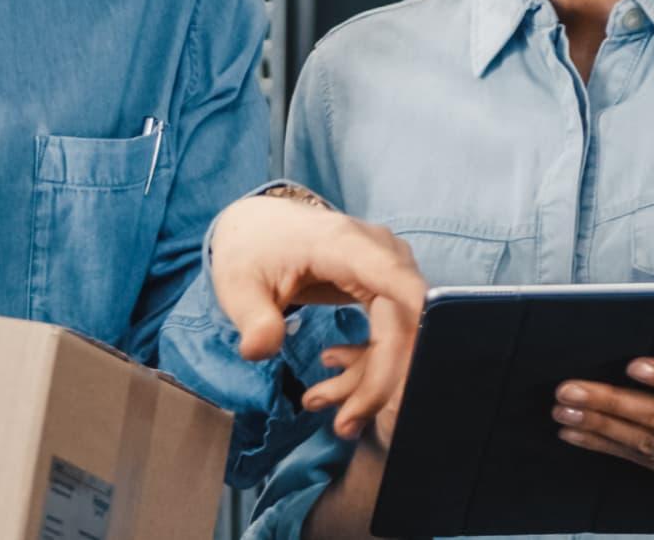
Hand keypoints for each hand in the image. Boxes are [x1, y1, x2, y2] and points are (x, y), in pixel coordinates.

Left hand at [205, 194, 428, 438]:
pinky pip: (394, 333)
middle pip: (404, 325)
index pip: (397, 283)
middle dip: (378, 383)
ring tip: (318, 402)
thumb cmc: (250, 250)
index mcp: (344, 243)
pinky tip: (331, 368)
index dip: (415, 326)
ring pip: (403, 336)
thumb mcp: (238, 285)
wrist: (258, 227)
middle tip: (343, 426)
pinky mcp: (387, 287)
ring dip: (369, 379)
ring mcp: (389, 269)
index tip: (413, 377)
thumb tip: (258, 351)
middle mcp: (380, 253)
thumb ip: (252, 318)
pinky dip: (369, 363)